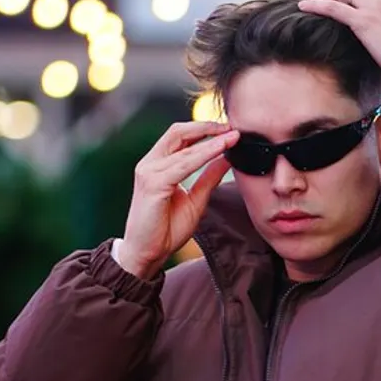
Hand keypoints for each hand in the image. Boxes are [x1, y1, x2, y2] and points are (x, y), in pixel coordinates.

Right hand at [119, 121, 238, 277]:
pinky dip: (204, 155)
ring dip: (211, 141)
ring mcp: (149, 172)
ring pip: (184, 147)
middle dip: (207, 127)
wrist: (147, 253)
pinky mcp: (153, 184)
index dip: (205, 129)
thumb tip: (227, 159)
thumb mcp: (196, 200)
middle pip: (178, 132)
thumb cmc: (166, 229)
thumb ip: (208, 178)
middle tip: (232, 127)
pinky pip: (183, 164)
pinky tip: (221, 151)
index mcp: (158, 165)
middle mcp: (150, 164)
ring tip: (233, 137)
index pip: (181, 137)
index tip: (230, 130)